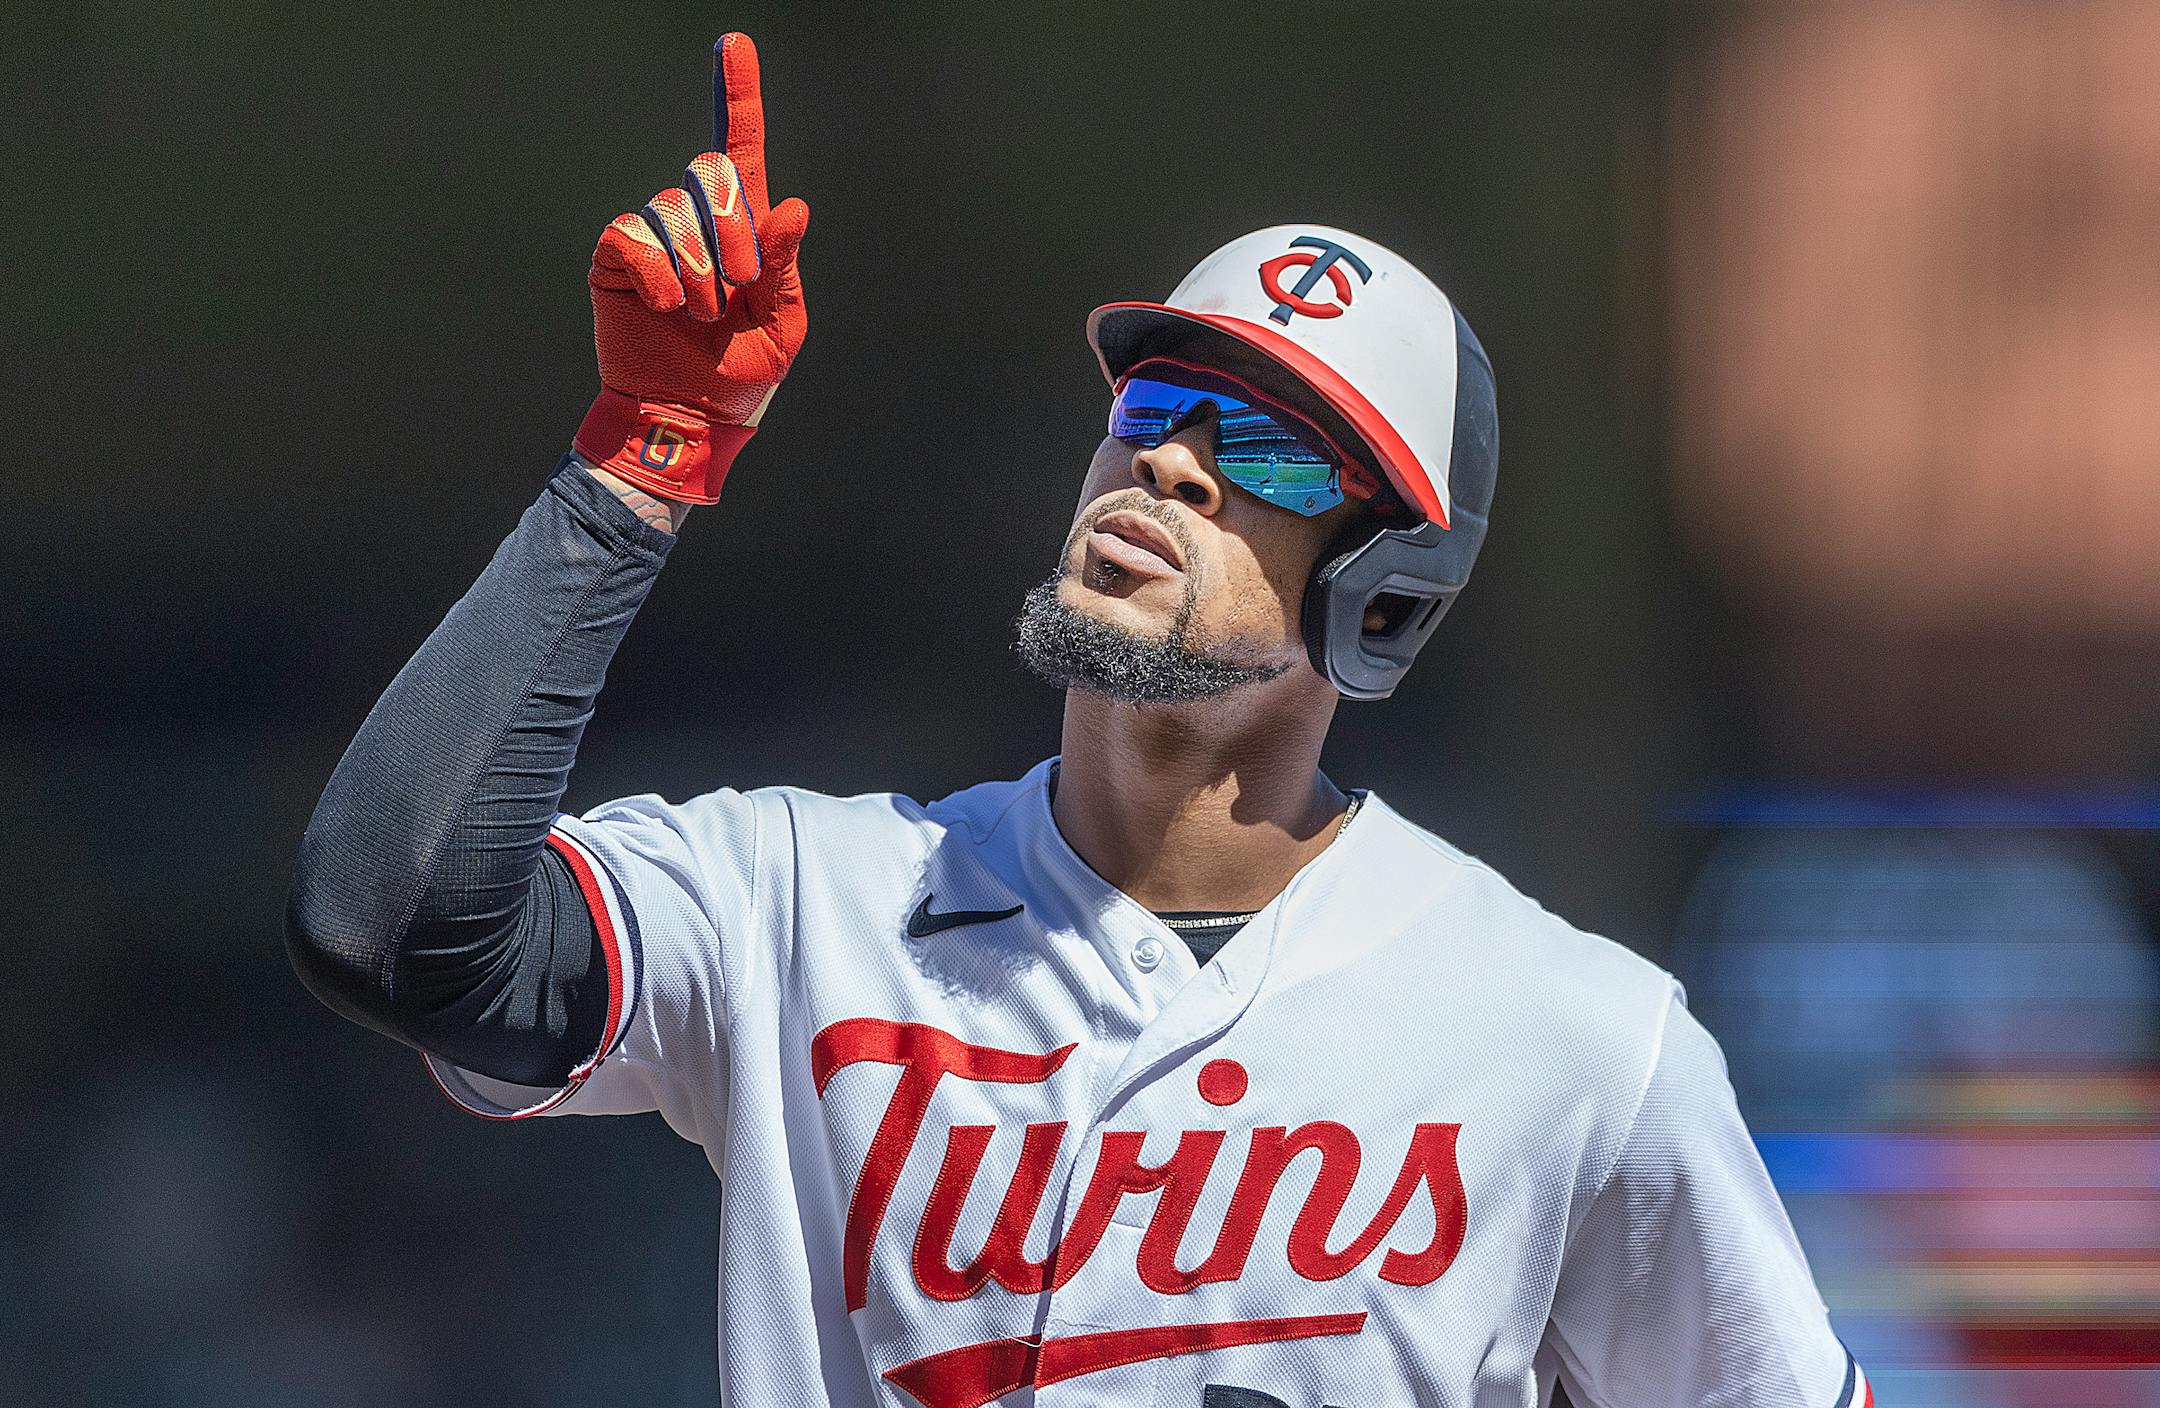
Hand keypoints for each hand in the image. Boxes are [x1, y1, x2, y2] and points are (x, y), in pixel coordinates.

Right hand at [573, 32, 809, 503]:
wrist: (687, 415)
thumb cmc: (740, 374)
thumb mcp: (781, 324)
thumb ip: (783, 266)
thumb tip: (790, 207)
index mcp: (746, 229)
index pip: (740, 147)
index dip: (737, 94)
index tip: (735, 43)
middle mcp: (698, 221)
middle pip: (709, 169)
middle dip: (732, 228)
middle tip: (738, 286)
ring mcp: (655, 237)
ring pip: (672, 209)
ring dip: (696, 268)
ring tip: (700, 315)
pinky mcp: (617, 258)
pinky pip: (633, 234)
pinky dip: (656, 272)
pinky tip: (664, 307)